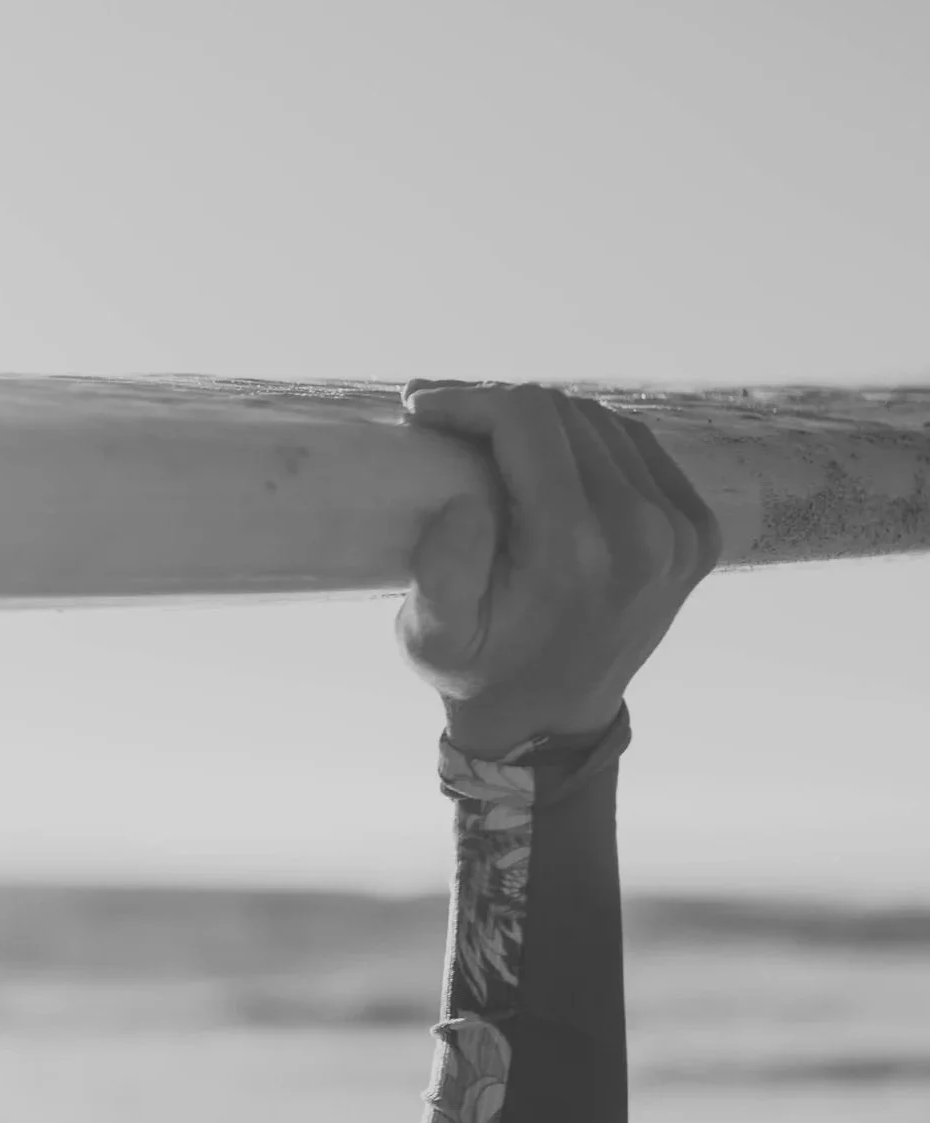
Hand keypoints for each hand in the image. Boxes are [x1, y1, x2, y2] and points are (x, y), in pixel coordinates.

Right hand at [396, 379, 722, 755]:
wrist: (549, 724)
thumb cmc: (479, 676)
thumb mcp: (431, 640)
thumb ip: (441, 573)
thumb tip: (467, 499)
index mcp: (577, 553)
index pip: (528, 421)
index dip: (469, 399)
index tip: (422, 408)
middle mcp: (644, 534)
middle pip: (567, 415)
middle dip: (499, 408)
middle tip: (450, 423)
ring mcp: (682, 533)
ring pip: (605, 424)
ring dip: (545, 423)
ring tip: (495, 442)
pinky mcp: (699, 532)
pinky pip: (640, 450)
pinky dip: (592, 443)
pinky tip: (554, 461)